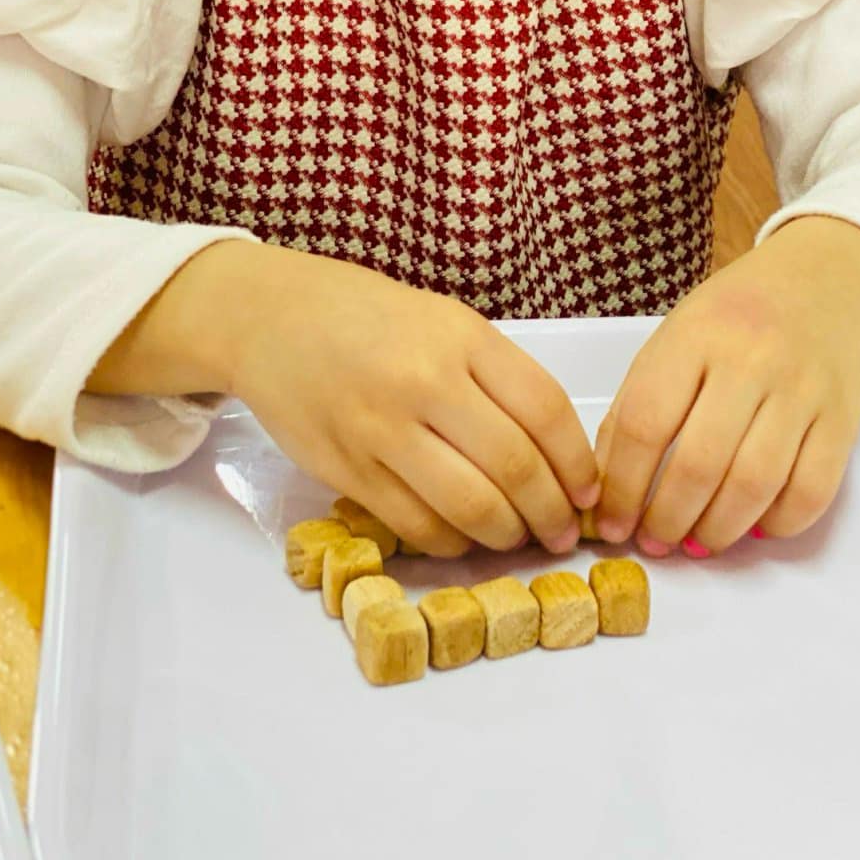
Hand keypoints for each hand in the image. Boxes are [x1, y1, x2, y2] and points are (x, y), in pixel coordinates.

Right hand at [92, 241, 598, 556]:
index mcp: (460, 337)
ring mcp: (380, 429)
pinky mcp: (345, 470)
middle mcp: (423, 382)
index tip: (589, 491)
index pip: (543, 410)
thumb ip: (496, 376)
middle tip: (563, 532)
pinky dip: (452, 542)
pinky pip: (416, 525)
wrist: (270, 318)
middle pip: (514, 466)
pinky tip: (465, 537)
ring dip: (507, 535)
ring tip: (519, 539)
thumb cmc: (366, 317)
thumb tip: (556, 452)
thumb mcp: (444, 320)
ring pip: (469, 506)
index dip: (577, 463)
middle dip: (551, 512)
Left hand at [592, 218, 859, 556]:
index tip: (612, 524)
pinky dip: (777, 524)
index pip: (645, 424)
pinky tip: (752, 527)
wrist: (821, 282)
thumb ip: (637, 406)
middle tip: (655, 542)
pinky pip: (811, 491)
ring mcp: (802, 390)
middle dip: (668, 519)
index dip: (622, 487)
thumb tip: (609, 491)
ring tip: (697, 543)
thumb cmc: (732, 319)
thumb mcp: (672, 339)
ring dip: (718, 530)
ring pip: (755, 484)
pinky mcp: (843, 418)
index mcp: (695, 336)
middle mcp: (751, 360)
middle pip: (699, 463)